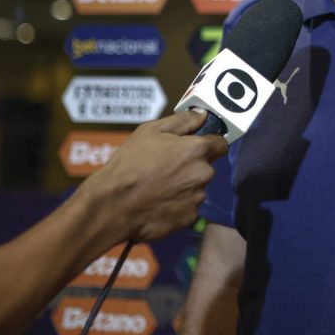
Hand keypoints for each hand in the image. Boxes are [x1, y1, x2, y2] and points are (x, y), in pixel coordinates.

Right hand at [76, 110, 228, 243]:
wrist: (113, 205)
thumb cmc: (130, 164)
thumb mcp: (150, 131)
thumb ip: (182, 121)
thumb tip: (202, 115)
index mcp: (197, 149)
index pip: (220, 143)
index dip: (208, 143)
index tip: (194, 146)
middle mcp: (203, 173)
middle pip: (206, 167)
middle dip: (191, 165)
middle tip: (166, 167)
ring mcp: (197, 198)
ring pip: (196, 187)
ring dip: (184, 185)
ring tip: (157, 186)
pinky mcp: (189, 218)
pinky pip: (188, 207)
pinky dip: (177, 204)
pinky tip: (157, 202)